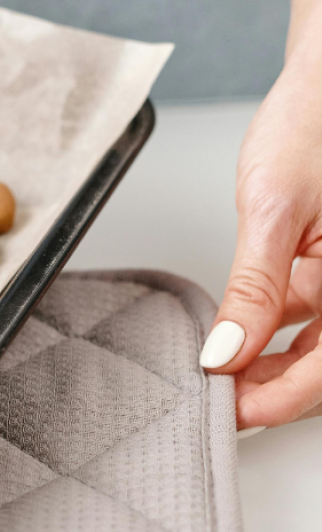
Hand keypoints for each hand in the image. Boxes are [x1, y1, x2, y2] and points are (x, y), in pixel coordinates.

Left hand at [202, 5, 321, 427]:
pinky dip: (275, 329)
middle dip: (275, 389)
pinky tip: (239, 335)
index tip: (232, 413)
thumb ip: (254, 288)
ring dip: (272, 364)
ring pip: (319, 344)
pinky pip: (312, 313)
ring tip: (221, 373)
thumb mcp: (273, 207)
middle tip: (220, 402)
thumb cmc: (316, 118)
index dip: (282, 400)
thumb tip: (226, 354)